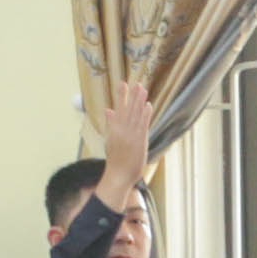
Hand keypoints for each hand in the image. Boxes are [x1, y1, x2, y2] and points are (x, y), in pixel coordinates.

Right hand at [96, 78, 155, 209]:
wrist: (118, 175)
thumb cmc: (116, 159)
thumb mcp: (111, 139)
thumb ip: (111, 123)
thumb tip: (108, 109)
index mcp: (115, 129)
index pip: (119, 108)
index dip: (121, 95)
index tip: (123, 83)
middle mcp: (122, 130)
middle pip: (127, 109)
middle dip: (131, 95)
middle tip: (135, 82)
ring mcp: (130, 135)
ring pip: (135, 115)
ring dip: (139, 101)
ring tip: (142, 89)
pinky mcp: (139, 141)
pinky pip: (142, 125)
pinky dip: (145, 115)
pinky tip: (148, 105)